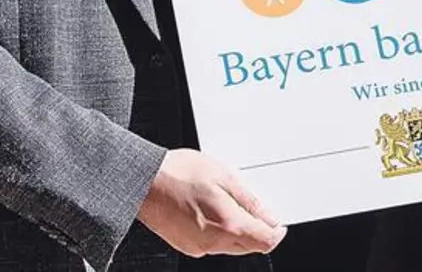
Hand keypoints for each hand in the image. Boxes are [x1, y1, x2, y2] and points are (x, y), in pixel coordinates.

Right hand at [136, 149, 285, 256]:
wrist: (144, 182)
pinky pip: (213, 245)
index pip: (266, 241)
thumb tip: (270, 217)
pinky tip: (210, 211)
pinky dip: (219, 232)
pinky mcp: (186, 246)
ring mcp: (199, 247)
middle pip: (249, 246)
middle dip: (257, 230)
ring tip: (225, 203)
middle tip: (252, 208)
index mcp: (229, 225)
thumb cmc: (178, 174)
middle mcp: (215, 243)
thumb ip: (250, 201)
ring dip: (237, 231)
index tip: (277, 223)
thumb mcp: (224, 176)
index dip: (276, 232)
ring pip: (231, 246)